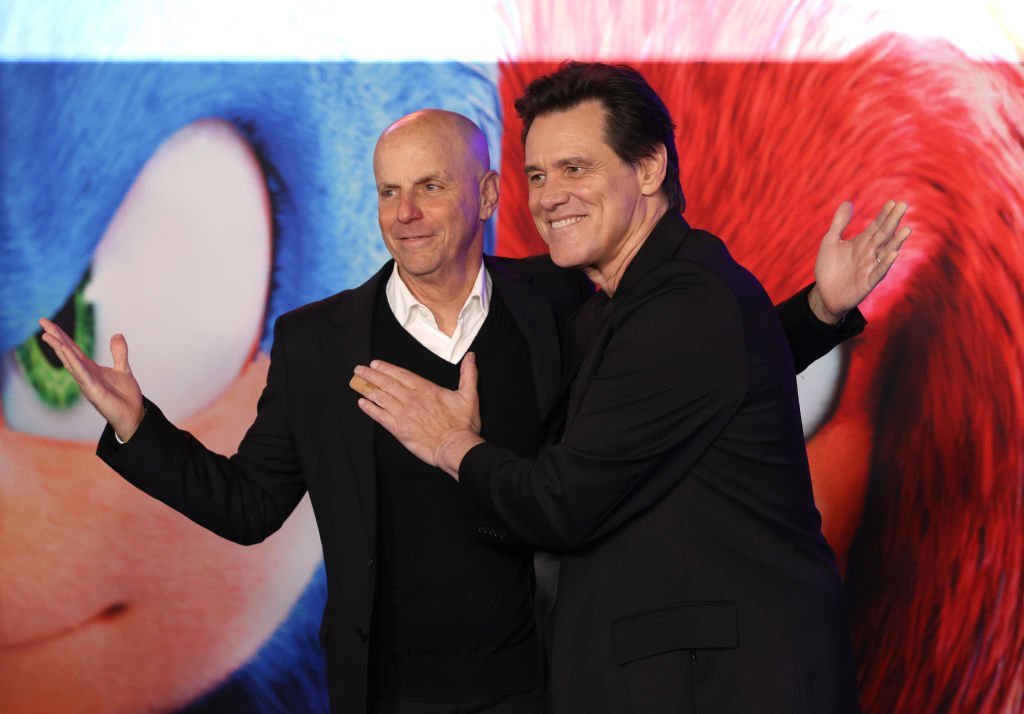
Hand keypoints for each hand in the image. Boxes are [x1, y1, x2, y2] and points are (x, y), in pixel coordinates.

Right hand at [38, 318, 145, 440]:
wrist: (133, 415)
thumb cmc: (125, 396)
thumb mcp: (124, 369)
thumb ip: (119, 353)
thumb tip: (117, 334)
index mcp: (90, 369)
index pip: (73, 349)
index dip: (62, 336)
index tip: (48, 323)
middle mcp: (85, 375)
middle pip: (67, 352)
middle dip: (55, 337)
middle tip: (42, 321)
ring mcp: (87, 383)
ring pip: (71, 362)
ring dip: (60, 348)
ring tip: (48, 335)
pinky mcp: (93, 391)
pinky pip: (82, 374)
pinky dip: (74, 363)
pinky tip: (66, 352)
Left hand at [350, 353, 483, 478]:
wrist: (456, 447)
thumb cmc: (463, 424)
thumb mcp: (469, 395)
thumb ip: (468, 374)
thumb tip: (471, 356)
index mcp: (427, 389)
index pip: (402, 375)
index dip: (387, 368)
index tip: (376, 363)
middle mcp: (412, 400)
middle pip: (387, 383)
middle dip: (372, 375)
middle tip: (359, 369)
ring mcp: (404, 415)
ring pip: (381, 398)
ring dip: (367, 388)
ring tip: (356, 382)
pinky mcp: (399, 430)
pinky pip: (380, 417)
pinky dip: (370, 409)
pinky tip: (361, 403)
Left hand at [809, 200, 911, 323]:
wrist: (824, 293)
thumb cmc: (829, 268)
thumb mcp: (830, 242)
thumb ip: (839, 224)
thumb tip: (848, 202)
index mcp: (862, 242)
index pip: (876, 225)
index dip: (884, 214)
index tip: (893, 202)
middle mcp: (870, 253)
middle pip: (884, 234)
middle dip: (893, 221)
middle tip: (903, 205)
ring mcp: (870, 267)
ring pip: (886, 252)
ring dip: (896, 242)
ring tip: (906, 229)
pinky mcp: (868, 282)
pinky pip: (879, 272)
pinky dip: (886, 263)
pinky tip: (894, 253)